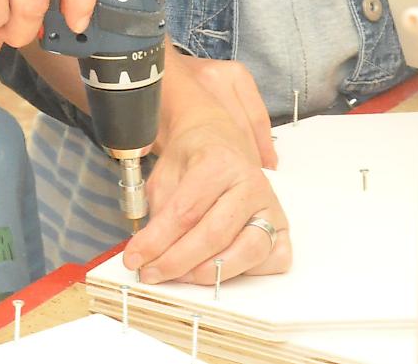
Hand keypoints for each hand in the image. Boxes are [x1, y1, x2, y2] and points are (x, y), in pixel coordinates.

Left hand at [123, 62, 289, 283]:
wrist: (222, 139)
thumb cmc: (193, 158)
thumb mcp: (165, 174)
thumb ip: (158, 212)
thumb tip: (147, 252)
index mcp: (218, 162)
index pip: (185, 211)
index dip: (156, 241)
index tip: (134, 259)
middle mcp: (250, 183)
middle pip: (215, 235)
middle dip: (178, 262)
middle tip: (151, 273)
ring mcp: (271, 206)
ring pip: (248, 251)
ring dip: (211, 273)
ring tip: (181, 276)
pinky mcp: (283, 225)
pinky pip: (273, 260)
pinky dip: (248, 273)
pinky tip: (221, 270)